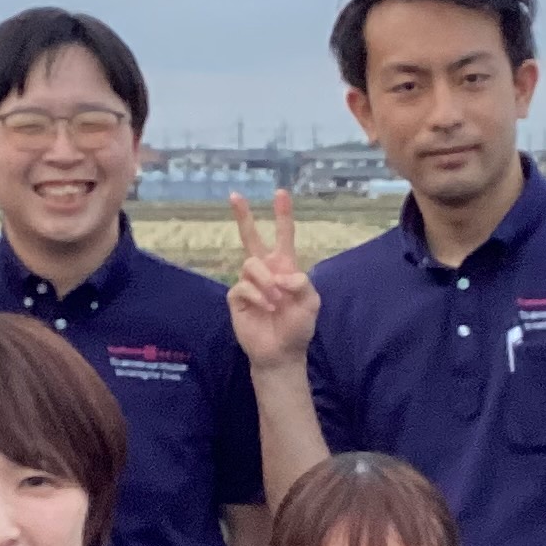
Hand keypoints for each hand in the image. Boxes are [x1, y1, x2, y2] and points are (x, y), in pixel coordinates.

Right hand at [225, 191, 319, 370]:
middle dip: (243, 216)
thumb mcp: (311, 303)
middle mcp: (265, 270)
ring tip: (276, 301)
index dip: (283, 215)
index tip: (281, 193)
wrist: (281, 352)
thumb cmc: (297, 326)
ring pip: (250, 265)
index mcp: (285, 266)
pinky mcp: (236, 298)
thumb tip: (281, 275)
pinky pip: (243, 286)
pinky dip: (258, 296)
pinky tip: (267, 308)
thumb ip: (302, 284)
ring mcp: (249, 283)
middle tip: (234, 195)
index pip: (283, 236)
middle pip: (251, 238)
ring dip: (266, 282)